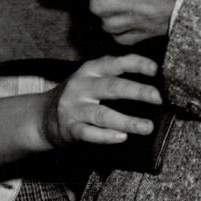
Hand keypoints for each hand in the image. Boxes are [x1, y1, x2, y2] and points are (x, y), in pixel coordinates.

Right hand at [43, 54, 161, 146]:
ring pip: (103, 114)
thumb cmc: (78, 96)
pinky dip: (106, 136)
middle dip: (137, 91)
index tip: (155, 69)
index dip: (136, 64)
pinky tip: (122, 137)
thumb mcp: (90, 78)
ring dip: (127, 121)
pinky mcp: (70, 129)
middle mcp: (81, 87)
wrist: (43, 117)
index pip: (115, 63)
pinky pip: (90, 134)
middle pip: (112, 87)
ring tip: (147, 127)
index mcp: (90, 71)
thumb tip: (152, 75)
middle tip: (157, 98)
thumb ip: (114, 75)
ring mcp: (74, 108)